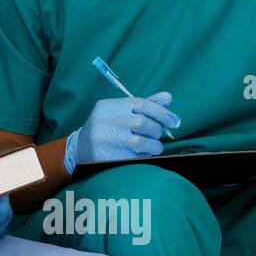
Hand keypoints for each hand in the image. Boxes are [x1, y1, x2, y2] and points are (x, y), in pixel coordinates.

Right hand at [64, 93, 179, 174]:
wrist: (80, 148)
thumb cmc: (107, 128)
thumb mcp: (121, 112)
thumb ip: (144, 105)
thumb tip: (168, 97)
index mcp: (107, 106)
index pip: (140, 103)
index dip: (161, 112)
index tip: (175, 121)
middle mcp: (103, 120)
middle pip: (142, 122)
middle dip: (156, 130)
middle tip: (158, 136)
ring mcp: (103, 139)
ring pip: (140, 141)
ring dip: (154, 146)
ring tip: (154, 147)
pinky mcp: (104, 157)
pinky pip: (134, 158)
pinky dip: (144, 156)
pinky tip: (143, 155)